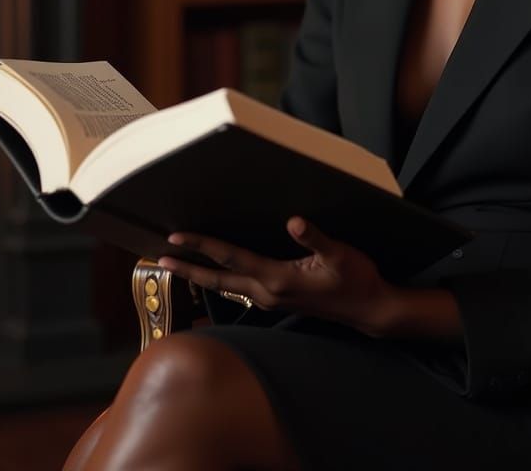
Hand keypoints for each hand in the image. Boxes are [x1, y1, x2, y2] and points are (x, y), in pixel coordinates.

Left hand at [156, 217, 399, 336]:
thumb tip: (292, 221)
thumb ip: (315, 238)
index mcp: (277, 279)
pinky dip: (222, 279)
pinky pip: (240, 289)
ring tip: (181, 265)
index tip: (177, 237)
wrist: (369, 310)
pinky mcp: (277, 300)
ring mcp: (271, 299)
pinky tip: (218, 273)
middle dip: (189, 268)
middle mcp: (267, 293)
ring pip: (227, 286)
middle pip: (218, 279)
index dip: (203, 246)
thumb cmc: (356, 279)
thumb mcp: (339, 254)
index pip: (231, 258)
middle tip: (161, 258)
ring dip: (202, 275)